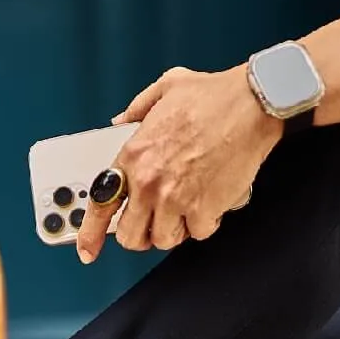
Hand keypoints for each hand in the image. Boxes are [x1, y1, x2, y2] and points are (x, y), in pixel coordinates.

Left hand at [76, 64, 281, 262]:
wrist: (252, 103)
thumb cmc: (214, 96)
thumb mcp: (166, 88)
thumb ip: (138, 108)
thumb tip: (121, 120)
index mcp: (133, 156)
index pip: (101, 206)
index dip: (89, 235)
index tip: (87, 250)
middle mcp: (148, 182)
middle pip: (131, 237)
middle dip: (142, 234)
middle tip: (155, 222)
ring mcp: (174, 199)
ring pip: (164, 240)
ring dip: (175, 229)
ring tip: (188, 205)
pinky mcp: (202, 210)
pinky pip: (197, 234)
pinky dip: (205, 222)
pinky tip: (211, 200)